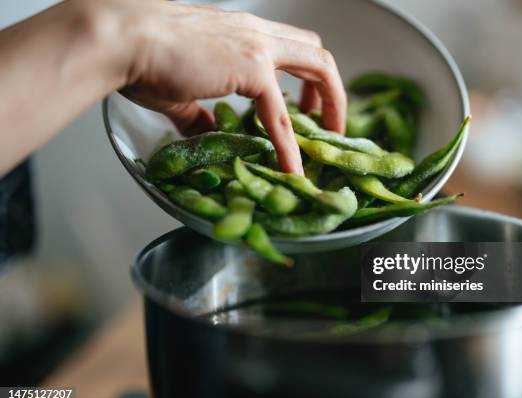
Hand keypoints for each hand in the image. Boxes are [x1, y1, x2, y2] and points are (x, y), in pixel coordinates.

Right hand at [108, 0, 346, 173]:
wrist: (122, 40)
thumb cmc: (141, 58)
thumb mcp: (180, 90)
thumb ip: (199, 114)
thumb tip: (207, 134)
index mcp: (243, 34)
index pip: (290, 48)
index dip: (305, 78)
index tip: (307, 107)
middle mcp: (257, 34)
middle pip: (316, 53)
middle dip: (329, 89)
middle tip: (326, 123)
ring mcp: (258, 48)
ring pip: (318, 67)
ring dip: (331, 104)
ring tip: (328, 140)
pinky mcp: (252, 69)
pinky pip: (280, 114)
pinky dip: (290, 145)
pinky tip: (292, 170)